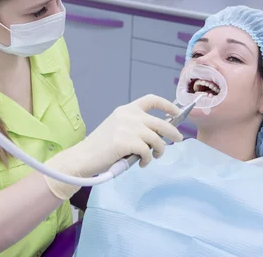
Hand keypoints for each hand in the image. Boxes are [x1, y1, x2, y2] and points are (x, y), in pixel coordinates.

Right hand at [44, 94, 183, 199]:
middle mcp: (128, 115)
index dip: (167, 105)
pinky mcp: (125, 142)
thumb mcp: (119, 129)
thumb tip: (161, 134)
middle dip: (173, 132)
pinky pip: (147, 151)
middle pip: (160, 122)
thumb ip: (137, 127)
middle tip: (178, 139)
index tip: (177, 112)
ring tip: (154, 157)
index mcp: (126, 109)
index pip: (151, 100)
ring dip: (159, 150)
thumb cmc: (102, 146)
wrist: (84, 156)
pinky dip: (148, 159)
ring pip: (156, 139)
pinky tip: (142, 163)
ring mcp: (127, 128)